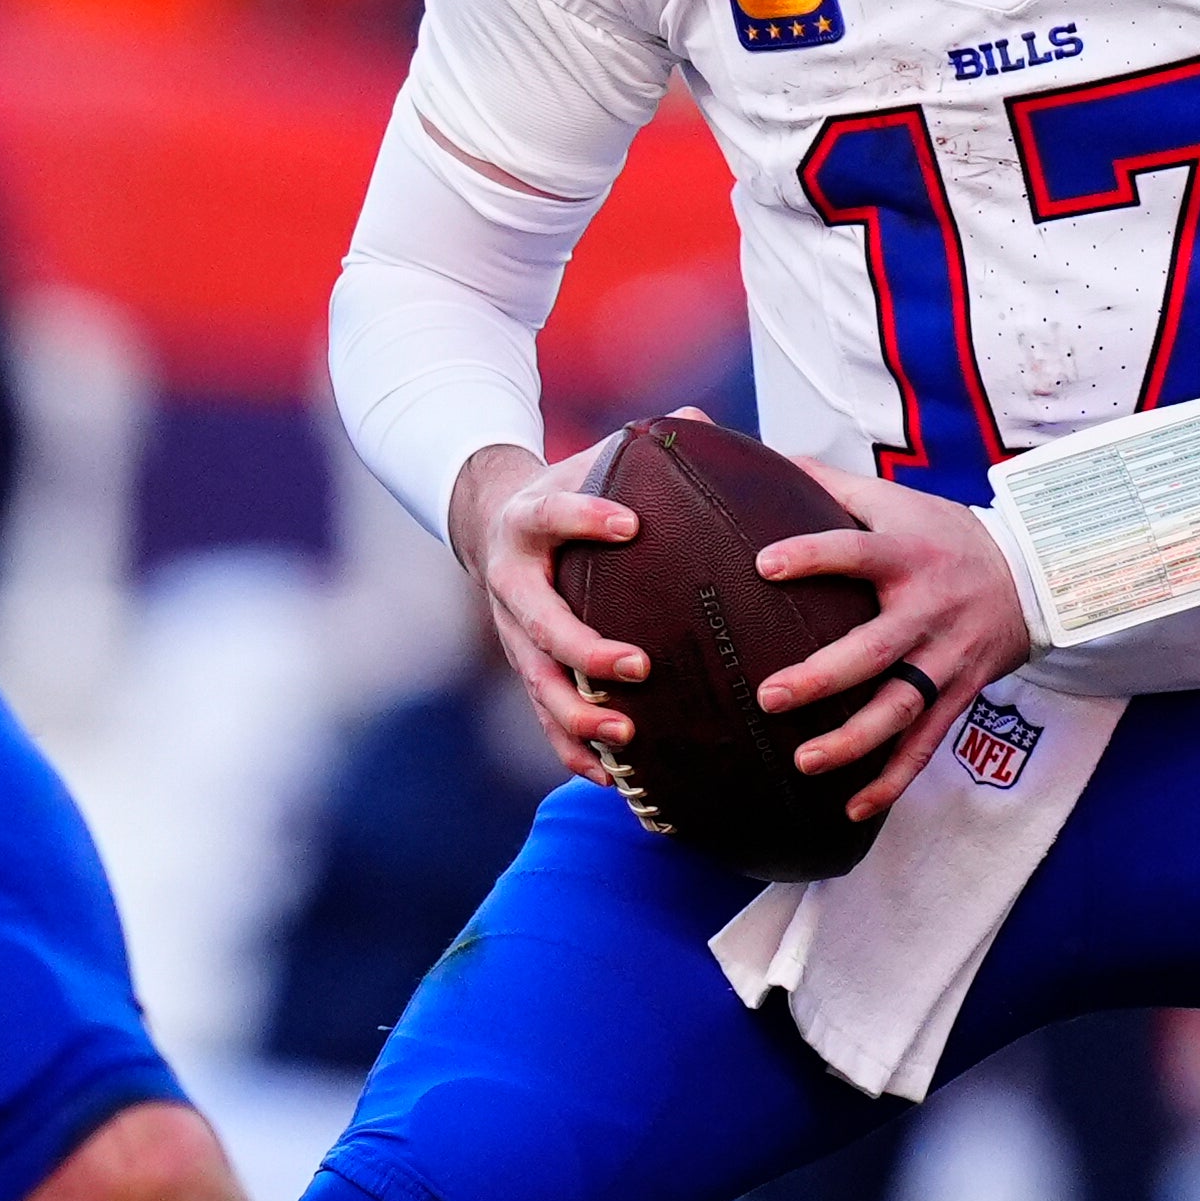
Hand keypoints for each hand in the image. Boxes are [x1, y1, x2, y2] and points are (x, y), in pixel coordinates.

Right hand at [446, 440, 648, 783]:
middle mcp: (513, 581)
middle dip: (585, 649)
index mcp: (530, 521)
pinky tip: (612, 778)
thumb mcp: (594, 461)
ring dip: (579, 714)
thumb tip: (701, 423)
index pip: (552, 515)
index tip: (631, 525)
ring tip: (627, 734)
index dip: (585, 519)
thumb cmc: (571, 491)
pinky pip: (544, 719)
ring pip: (538, 683)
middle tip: (638, 665)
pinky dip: (573, 751)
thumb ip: (647, 446)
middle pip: (539, 623)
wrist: (498, 526)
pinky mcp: (526, 670)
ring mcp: (514, 634)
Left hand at [758, 463, 1038, 823]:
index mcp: (907, 554)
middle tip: (770, 695)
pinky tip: (853, 809)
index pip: (857, 551)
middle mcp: (928, 610)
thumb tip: (755, 456)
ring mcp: (946, 659)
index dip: (813, 555)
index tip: (764, 565)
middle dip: (825, 676)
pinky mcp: (957, 694)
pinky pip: (925, 744)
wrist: (1031, 575)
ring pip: (901, 708)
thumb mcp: (895, 500)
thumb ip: (827, 484)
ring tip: (804, 762)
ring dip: (854, 741)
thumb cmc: (943, 534)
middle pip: (876, 648)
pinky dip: (892, 780)